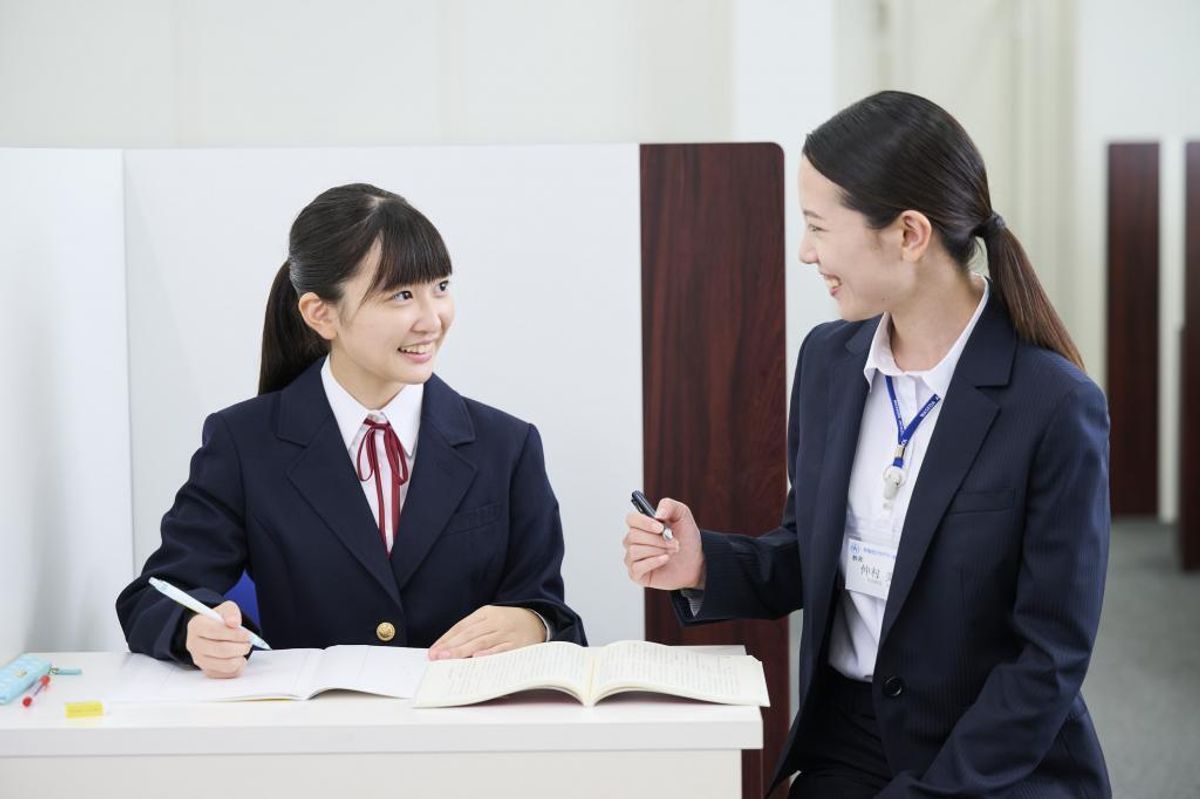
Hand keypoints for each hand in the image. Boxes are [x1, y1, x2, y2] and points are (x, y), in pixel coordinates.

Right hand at [185, 601, 250, 678]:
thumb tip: (234, 622)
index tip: (247, 634)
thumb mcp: (226, 609)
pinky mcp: (207, 671)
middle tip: (249, 642)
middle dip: (241, 646)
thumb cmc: (219, 620)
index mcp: (196, 626)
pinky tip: (238, 657)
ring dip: (241, 656)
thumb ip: (231, 612)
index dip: (234, 634)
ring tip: (244, 648)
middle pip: (221, 650)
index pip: (215, 631)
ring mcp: (199, 660)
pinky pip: (228, 673)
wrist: (212, 633)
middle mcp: (194, 644)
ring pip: (225, 664)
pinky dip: (238, 666)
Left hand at [428, 605, 545, 659]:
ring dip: (464, 651)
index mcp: (485, 613)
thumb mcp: (490, 620)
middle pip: (469, 634)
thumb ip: (471, 632)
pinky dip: (490, 654)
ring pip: (482, 641)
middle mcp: (495, 621)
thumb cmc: (508, 623)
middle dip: (451, 647)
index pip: (462, 626)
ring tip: (449, 659)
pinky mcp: (517, 644)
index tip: (433, 652)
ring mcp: (506, 632)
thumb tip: (447, 649)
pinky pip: (502, 649)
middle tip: (437, 657)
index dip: (446, 639)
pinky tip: (477, 658)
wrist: (537, 620)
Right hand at [623, 497, 704, 590]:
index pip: (631, 519)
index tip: (660, 527)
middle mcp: (633, 541)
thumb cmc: (685, 538)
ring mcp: (633, 558)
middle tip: (675, 542)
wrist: (695, 561)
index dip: (644, 522)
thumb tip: (657, 514)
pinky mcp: (636, 574)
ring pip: (635, 551)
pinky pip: (636, 567)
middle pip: (633, 536)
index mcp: (641, 525)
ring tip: (672, 551)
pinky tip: (665, 560)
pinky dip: (653, 562)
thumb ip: (669, 505)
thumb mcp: (682, 516)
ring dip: (658, 550)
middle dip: (657, 540)